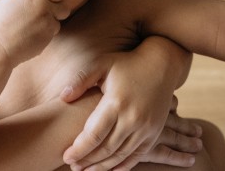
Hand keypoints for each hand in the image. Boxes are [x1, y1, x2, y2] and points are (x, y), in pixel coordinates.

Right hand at [0, 0, 69, 65]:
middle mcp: (45, 8)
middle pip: (64, 6)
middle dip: (57, 7)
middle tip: (42, 10)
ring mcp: (48, 24)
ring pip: (58, 21)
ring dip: (50, 20)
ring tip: (32, 22)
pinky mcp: (48, 38)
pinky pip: (52, 33)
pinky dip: (45, 32)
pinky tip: (31, 32)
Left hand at [60, 54, 201, 169]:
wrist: (161, 65)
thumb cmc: (126, 63)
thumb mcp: (102, 64)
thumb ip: (81, 80)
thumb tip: (63, 97)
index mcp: (116, 102)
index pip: (94, 134)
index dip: (79, 149)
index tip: (66, 156)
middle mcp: (133, 118)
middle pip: (106, 149)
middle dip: (87, 161)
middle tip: (72, 167)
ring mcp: (146, 127)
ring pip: (121, 155)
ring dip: (103, 167)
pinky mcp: (154, 132)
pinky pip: (137, 155)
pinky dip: (123, 166)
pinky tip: (109, 170)